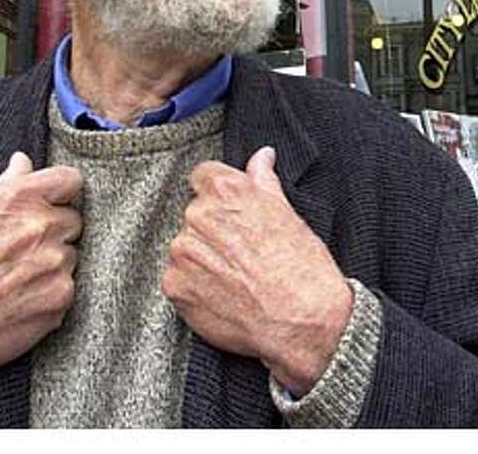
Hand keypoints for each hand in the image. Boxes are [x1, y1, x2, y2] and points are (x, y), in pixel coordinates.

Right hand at [0, 152, 81, 393]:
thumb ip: (5, 187)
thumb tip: (22, 161)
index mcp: (17, 199)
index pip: (69, 180)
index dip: (62, 193)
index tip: (54, 204)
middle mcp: (41, 226)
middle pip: (72, 220)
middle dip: (53, 233)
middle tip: (21, 253)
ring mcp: (55, 263)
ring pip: (70, 256)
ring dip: (52, 265)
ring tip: (14, 281)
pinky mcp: (61, 297)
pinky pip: (68, 288)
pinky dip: (50, 294)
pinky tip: (19, 302)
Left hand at [163, 147, 352, 394]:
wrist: (301, 320)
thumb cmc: (302, 267)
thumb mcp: (288, 213)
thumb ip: (264, 180)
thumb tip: (262, 156)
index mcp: (226, 191)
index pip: (204, 175)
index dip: (220, 195)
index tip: (232, 211)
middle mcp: (198, 216)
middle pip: (195, 213)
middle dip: (214, 229)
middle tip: (242, 251)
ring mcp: (183, 252)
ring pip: (186, 247)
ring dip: (203, 258)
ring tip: (236, 276)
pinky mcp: (175, 285)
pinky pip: (179, 278)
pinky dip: (196, 285)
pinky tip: (224, 294)